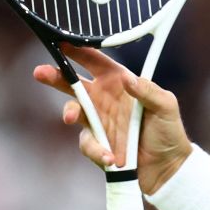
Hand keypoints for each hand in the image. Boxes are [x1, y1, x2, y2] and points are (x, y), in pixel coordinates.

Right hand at [33, 44, 191, 194]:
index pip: (95, 61)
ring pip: (72, 112)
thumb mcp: (166, 106)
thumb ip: (149, 91)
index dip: (78, 51)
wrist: (167, 167)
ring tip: (68, 117)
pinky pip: (87, 144)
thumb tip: (129, 80)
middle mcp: (104, 99)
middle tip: (40, 71)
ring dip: (68, 112)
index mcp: (120, 82)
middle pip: (73, 83)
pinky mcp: (97, 144)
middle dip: (55, 76)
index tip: (62, 42)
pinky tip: (112, 158)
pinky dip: (97, 151)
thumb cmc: (168, 131)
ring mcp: (98, 122)